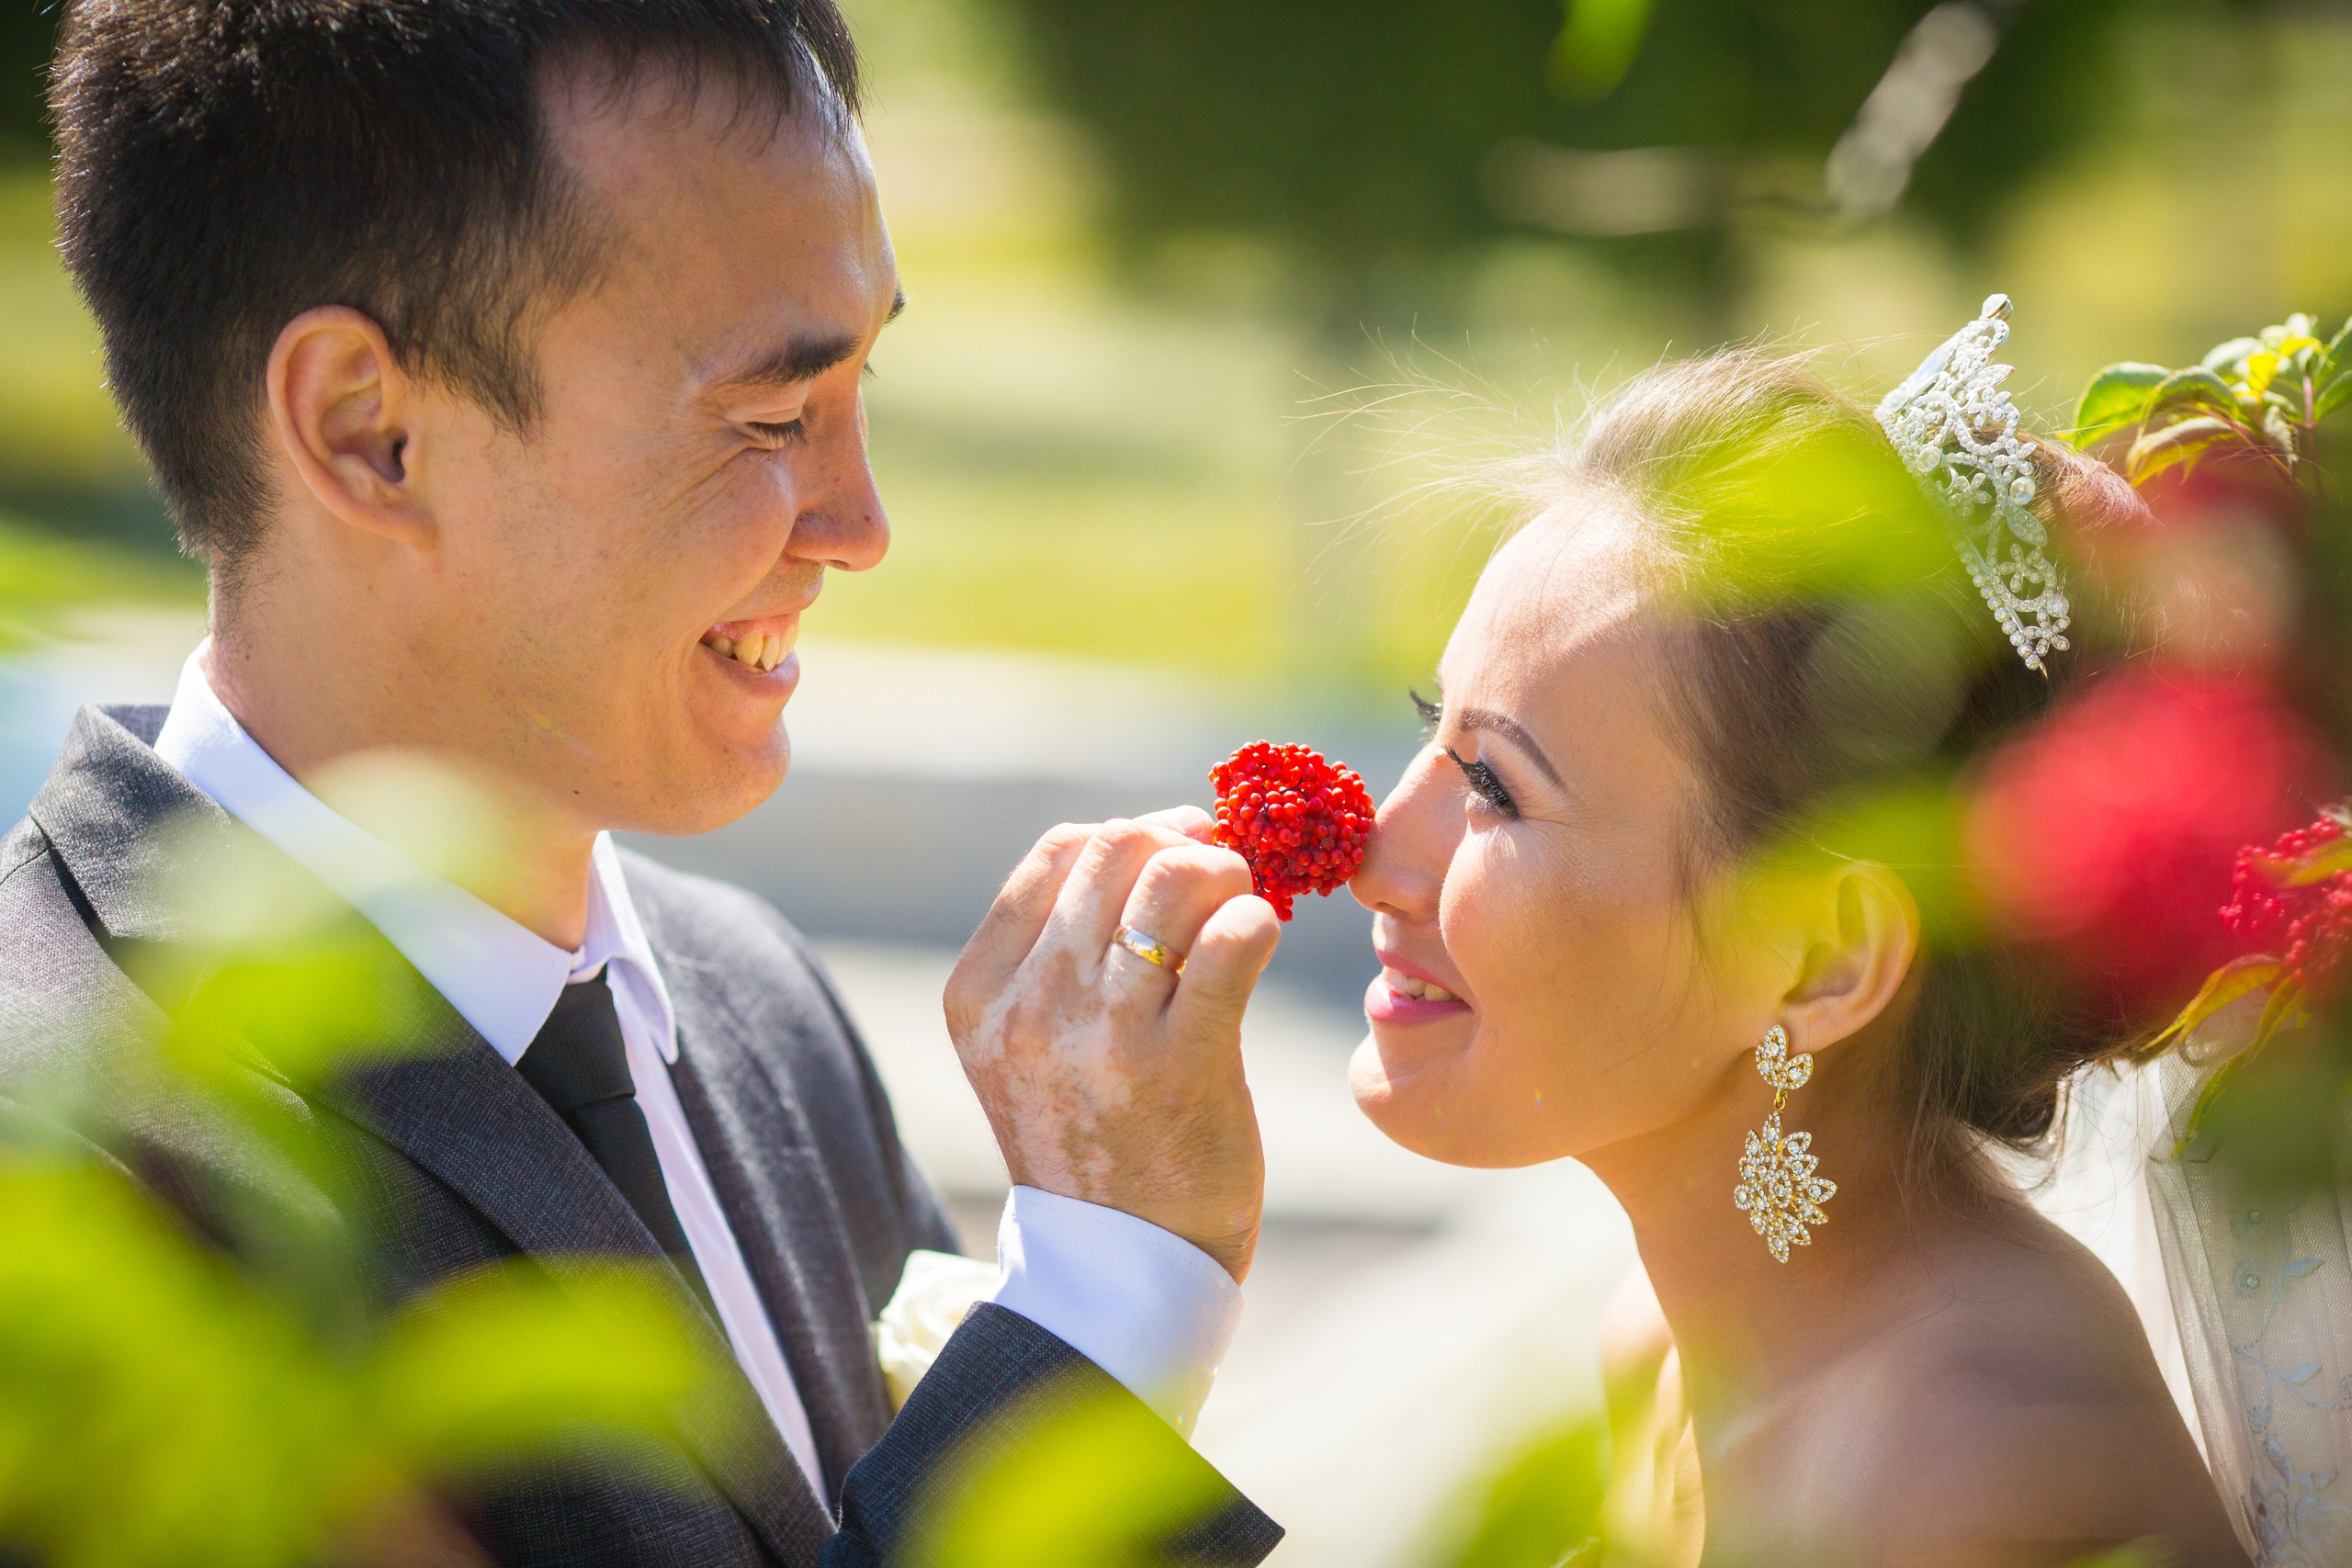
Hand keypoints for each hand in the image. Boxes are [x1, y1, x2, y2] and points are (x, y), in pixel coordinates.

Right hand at [945, 807, 1280, 1280]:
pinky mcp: (1181, 1065)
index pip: (1060, 851)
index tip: (1177, 851)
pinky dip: (1256, 919)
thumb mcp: (1031, 1044)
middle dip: (1186, 844)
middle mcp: (1030, 1007)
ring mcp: (1103, 1035)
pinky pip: (1231, 939)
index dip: (1134, 834)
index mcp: (979, 994)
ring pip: (1173, 877)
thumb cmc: (1095, 1136)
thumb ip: (1059, 950)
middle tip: (1223, 874)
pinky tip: (1259, 939)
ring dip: (1226, 873)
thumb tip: (1152, 838)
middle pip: (1118, 849)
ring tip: (1242, 905)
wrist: (1124, 1263)